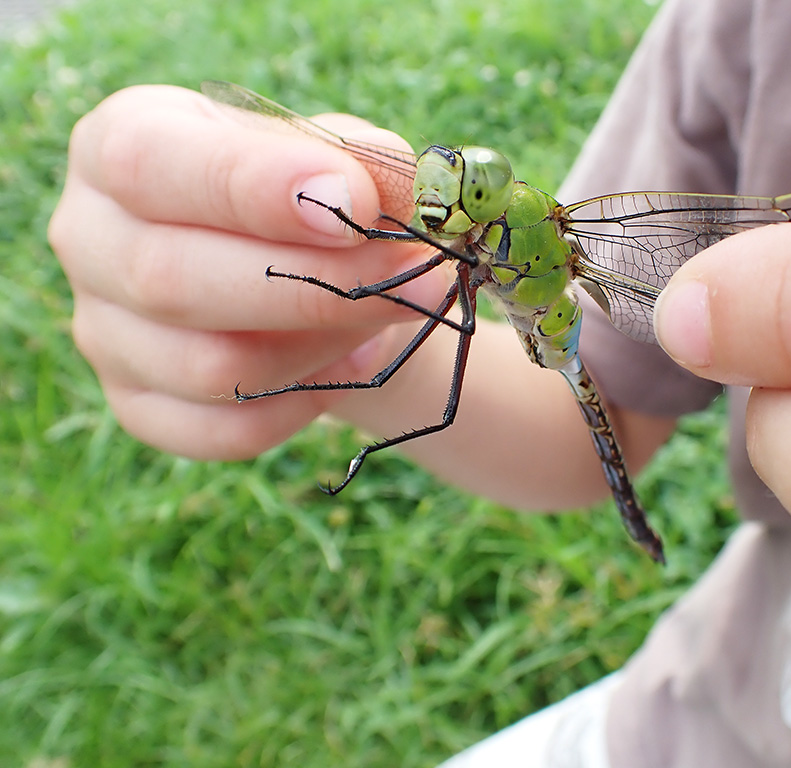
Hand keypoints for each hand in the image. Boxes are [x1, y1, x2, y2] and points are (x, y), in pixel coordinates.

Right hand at [50, 85, 444, 459]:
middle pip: (172, 280)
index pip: (146, 163)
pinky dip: (303, 405)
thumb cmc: (315, 198)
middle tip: (419, 276)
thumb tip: (390, 197)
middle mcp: (89, 239)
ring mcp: (104, 332)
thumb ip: (366, 163)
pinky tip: (347, 363)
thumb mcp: (340, 156)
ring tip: (387, 314)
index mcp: (119, 144)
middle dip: (319, 283)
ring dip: (325, 344)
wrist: (308, 270)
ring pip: (210, 367)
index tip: (354, 199)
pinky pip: (225, 430)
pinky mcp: (139, 405)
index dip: (251, 186)